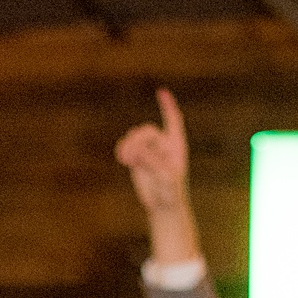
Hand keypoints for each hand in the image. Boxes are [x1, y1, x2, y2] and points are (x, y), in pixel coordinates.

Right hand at [115, 87, 190, 219]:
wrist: (165, 205)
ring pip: (135, 137)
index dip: (168, 105)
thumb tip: (138, 150)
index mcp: (176, 145)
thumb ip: (154, 161)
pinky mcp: (137, 159)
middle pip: (147, 131)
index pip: (172, 120)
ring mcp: (149, 150)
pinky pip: (126, 147)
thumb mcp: (166, 177)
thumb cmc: (172, 192)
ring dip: (129, 146)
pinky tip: (122, 158)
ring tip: (127, 160)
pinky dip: (122, 149)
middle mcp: (163, 144)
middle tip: (132, 158)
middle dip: (139, 142)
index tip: (161, 92)